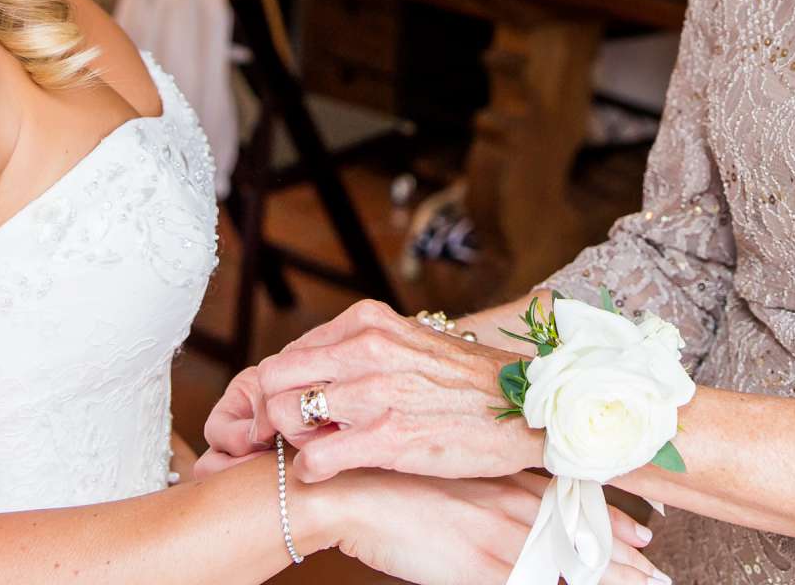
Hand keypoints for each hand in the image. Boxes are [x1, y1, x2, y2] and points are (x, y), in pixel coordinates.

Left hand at [202, 299, 541, 482]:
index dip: (276, 390)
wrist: (527, 408)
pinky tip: (328, 472)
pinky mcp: (388, 438)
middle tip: (280, 439)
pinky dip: (311, 470)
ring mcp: (376, 393)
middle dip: (267, 414)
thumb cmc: (468, 382)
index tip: (281, 414)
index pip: (288, 353)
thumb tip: (317, 365)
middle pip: (273, 380)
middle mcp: (366, 349)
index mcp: (368, 322)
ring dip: (290, 441)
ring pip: (285, 416)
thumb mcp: (410, 342)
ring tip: (314, 452)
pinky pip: (316, 459)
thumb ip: (363, 348)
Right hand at [324, 469, 665, 584]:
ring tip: (646, 584)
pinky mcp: (478, 567)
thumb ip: (477, 483)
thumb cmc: (388, 474)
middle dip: (621, 555)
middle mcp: (509, 504)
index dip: (609, 518)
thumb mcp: (444, 468)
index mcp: (500, 479)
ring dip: (608, 577)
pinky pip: (531, 583)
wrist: (354, 490)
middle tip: (657, 567)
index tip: (644, 530)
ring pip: (567, 562)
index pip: (569, 500)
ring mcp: (497, 537)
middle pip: (578, 534)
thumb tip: (492, 495)